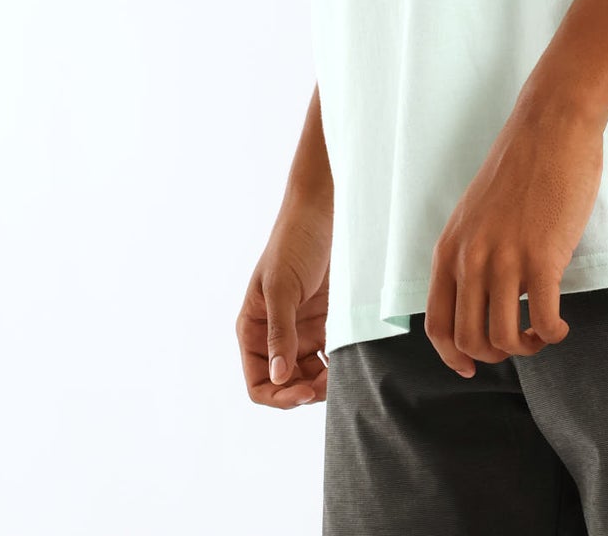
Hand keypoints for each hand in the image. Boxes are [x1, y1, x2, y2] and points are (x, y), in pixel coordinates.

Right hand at [237, 203, 331, 408]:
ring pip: (311, 375)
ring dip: (326, 382)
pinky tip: (353, 361)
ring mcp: (302, 330)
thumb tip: (277, 377)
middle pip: (286, 384)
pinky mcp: (327, 322)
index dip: (278, 396)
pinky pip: (331, 356)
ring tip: (345, 374)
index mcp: (254, 329)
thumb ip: (280, 332)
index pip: (258, 382)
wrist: (325, 210)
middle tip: (331, 384)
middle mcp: (276, 335)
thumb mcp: (281, 286)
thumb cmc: (294, 241)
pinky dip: (340, 364)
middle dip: (306, 392)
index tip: (304, 393)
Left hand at [423, 94, 603, 374]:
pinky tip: (562, 324)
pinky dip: (554, 334)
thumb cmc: (521, 166)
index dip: (452, 357)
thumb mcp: (477, 212)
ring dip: (526, 348)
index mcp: (451, 247)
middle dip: (495, 356)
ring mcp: (505, 259)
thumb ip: (472, 250)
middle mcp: (471, 258)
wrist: (551, 127)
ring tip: (542, 332)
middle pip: (469, 339)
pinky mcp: (542, 257)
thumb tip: (482, 294)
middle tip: (519, 342)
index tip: (472, 368)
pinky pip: (543, 320)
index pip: (436, 323)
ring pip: (504, 338)